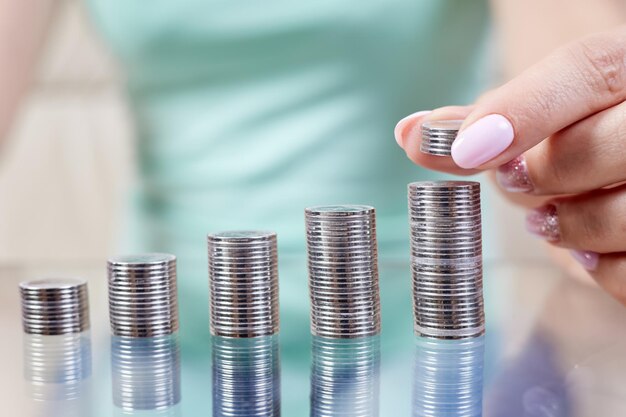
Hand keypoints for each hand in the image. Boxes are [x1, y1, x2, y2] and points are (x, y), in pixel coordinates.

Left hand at [394, 26, 625, 304]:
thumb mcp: (543, 112)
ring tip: (555, 215)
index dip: (521, 111)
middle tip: (519, 180)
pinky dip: (599, 268)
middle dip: (546, 174)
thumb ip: (482, 121)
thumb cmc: (584, 128)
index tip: (466, 149)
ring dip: (571, 227)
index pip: (588, 70)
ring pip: (623, 215)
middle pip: (605, 145)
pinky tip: (590, 246)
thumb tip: (410, 133)